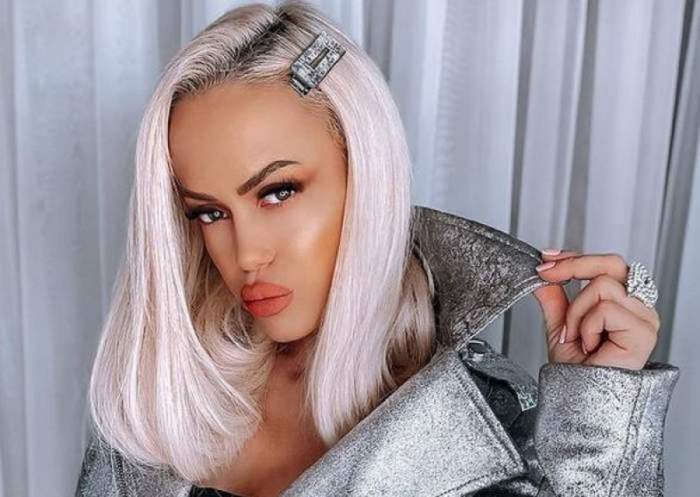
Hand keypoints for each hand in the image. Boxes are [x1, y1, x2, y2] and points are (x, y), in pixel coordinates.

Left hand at [532, 249, 659, 369]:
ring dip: (576, 312)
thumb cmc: (577, 370)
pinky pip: (606, 309)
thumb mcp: (559, 324)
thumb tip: (542, 272)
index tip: (546, 258)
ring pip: (602, 285)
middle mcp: (638, 307)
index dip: (575, 257)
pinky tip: (589, 345)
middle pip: (611, 263)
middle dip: (573, 265)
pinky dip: (587, 325)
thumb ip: (554, 297)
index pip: (605, 265)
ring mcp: (644, 318)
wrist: (580, 398)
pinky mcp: (644, 332)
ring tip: (575, 336)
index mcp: (623, 302)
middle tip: (545, 274)